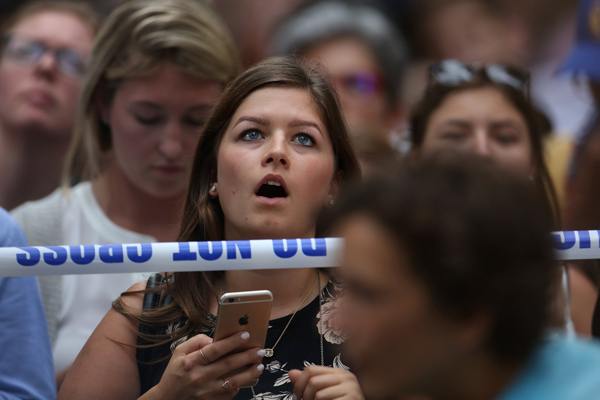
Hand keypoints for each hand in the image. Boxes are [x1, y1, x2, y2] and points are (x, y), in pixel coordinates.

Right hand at [149, 332, 264, 399]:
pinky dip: (239, 385)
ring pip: (233, 381)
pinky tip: (247, 378)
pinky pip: (230, 393)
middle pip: (228, 364)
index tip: (246, 335)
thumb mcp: (179, 352)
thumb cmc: (175, 373)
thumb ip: (196, 341)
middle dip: (247, 356)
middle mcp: (200, 377)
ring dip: (249, 373)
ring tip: (260, 365)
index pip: (215, 349)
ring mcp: (207, 392)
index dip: (232, 342)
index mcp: (192, 362)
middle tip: (260, 350)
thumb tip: (215, 338)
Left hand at [289, 366, 363, 399]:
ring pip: (318, 394)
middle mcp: (346, 377)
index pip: (311, 369)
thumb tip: (292, 373)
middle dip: (304, 396)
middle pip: (313, 381)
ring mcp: (351, 388)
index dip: (299, 383)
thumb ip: (308, 383)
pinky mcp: (352, 398)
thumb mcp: (323, 392)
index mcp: (338, 372)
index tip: (297, 396)